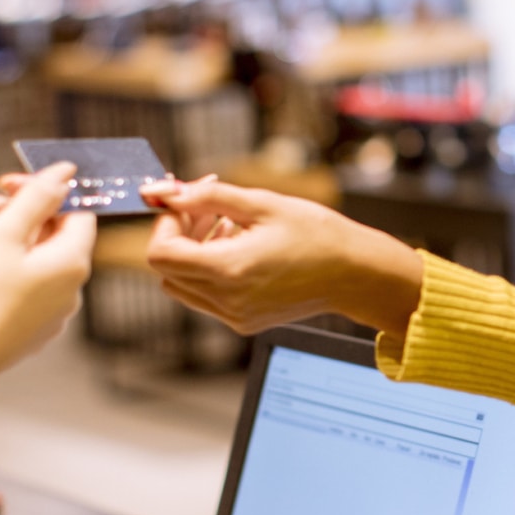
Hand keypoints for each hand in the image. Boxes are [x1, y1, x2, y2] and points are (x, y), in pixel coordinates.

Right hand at [0, 165, 95, 404]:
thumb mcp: (4, 234)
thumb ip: (37, 197)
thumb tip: (67, 173)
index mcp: (73, 262)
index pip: (74, 211)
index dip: (42, 191)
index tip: (4, 185)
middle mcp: (72, 288)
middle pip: (47, 233)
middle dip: (5, 215)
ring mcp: (53, 310)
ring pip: (29, 258)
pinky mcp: (32, 325)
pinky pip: (23, 283)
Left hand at [142, 177, 422, 335]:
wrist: (354, 273)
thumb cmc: (317, 234)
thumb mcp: (261, 203)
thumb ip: (207, 196)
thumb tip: (166, 192)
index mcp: (228, 270)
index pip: (160, 252)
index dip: (165, 222)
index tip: (185, 202)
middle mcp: (227, 300)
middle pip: (166, 270)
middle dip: (178, 233)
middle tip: (208, 207)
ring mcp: (234, 316)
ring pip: (182, 285)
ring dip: (192, 253)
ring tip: (229, 227)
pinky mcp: (244, 322)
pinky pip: (205, 297)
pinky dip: (210, 271)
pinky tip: (241, 248)